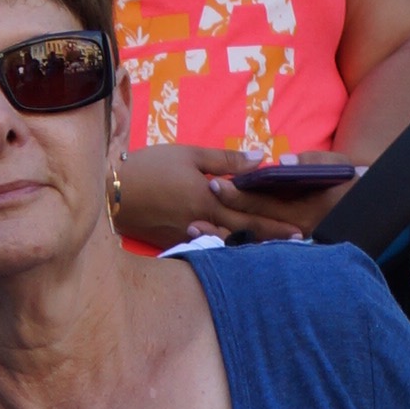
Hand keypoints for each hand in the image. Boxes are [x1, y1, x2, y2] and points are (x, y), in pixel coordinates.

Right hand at [117, 144, 336, 250]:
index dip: (276, 219)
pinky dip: (225, 250)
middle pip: (243, 231)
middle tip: (296, 244)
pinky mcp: (175, 244)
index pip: (250, 210)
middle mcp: (202, 222)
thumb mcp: (189, 154)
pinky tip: (238, 254)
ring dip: (250, 247)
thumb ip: (226, 159)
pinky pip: (207, 249)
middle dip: (270, 237)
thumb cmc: (150, 166)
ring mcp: (188, 237)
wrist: (110, 193)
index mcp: (209, 197)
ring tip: (274, 252)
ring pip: (227, 244)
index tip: (299, 227)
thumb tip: (261, 157)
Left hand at [196, 152, 348, 243]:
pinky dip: (230, 248)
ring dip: (219, 239)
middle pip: (250, 226)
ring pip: (249, 244)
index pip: (263, 202)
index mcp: (303, 210)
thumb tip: (282, 162)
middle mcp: (294, 232)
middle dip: (220, 220)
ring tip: (191, 232)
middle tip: (192, 214)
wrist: (365, 209)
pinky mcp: (285, 251)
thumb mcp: (336, 166)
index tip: (214, 184)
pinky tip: (206, 244)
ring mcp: (289, 245)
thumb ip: (312, 162)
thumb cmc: (348, 180)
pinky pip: (255, 253)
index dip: (238, 194)